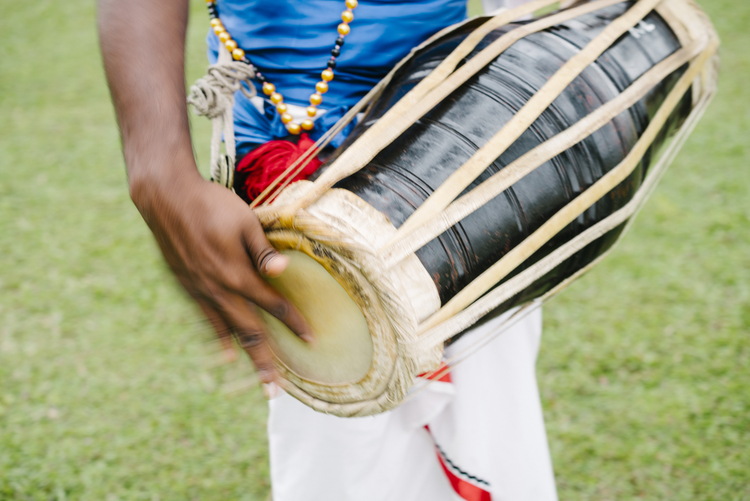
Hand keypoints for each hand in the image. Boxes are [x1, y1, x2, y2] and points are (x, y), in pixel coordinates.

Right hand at [135, 172, 312, 382]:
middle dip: (265, 360)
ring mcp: (200, 290)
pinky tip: (224, 351)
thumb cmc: (211, 204)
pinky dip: (217, 337)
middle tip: (276, 389)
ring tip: (256, 380)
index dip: (293, 322)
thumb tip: (284, 271)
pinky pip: (206, 319)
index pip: (272, 305)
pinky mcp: (187, 285)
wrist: (166, 198)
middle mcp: (218, 290)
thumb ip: (264, 251)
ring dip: (244, 356)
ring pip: (227, 331)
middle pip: (249, 332)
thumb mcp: (245, 221)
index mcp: (237, 274)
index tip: (311, 338)